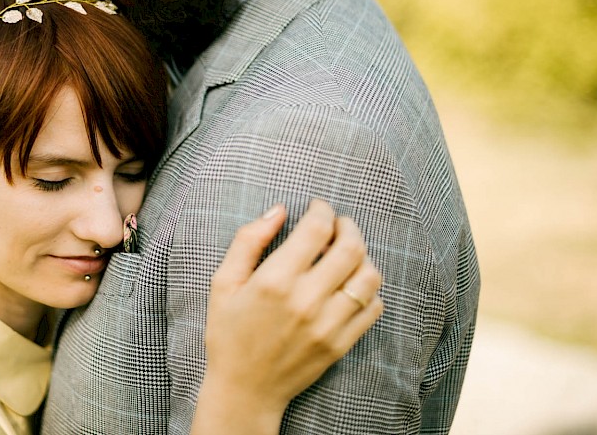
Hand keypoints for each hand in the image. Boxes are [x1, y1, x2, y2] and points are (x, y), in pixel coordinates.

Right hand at [191, 200, 382, 433]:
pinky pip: (374, 308)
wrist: (245, 389)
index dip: (322, 210)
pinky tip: (351, 285)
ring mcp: (328, 324)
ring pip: (369, 276)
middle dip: (348, 226)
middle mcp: (306, 300)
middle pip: (351, 248)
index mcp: (275, 281)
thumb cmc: (229, 332)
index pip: (317, 230)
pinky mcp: (341, 343)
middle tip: (339, 224)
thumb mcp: (223, 282)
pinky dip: (369, 289)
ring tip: (347, 254)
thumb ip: (248, 240)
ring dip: (363, 256)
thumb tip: (278, 210)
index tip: (318, 207)